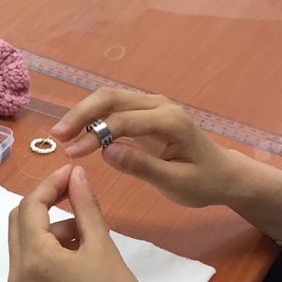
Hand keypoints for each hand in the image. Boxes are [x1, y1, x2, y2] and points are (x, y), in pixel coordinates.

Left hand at [7, 164, 168, 281]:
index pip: (31, 207)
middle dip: (46, 204)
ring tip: (88, 235)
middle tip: (77, 194)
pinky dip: (49, 251)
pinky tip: (79, 256)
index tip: (74, 173)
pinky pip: (30, 266)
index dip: (51, 184)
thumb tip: (77, 175)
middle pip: (20, 222)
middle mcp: (17, 276)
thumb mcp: (103, 248)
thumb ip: (85, 207)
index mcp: (34, 260)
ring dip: (50, 229)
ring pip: (25, 244)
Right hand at [50, 89, 242, 208]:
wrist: (224, 175)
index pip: (124, 120)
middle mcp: (159, 105)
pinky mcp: (144, 114)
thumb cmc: (203, 182)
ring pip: (110, 99)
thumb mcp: (175, 183)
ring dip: (84, 114)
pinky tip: (78, 134)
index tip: (73, 153)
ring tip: (62, 135)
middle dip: (82, 114)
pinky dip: (93, 117)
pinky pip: (114, 108)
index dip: (95, 134)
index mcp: (170, 121)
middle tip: (57, 135)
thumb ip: (141, 166)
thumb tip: (106, 151)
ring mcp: (151, 106)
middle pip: (112, 98)